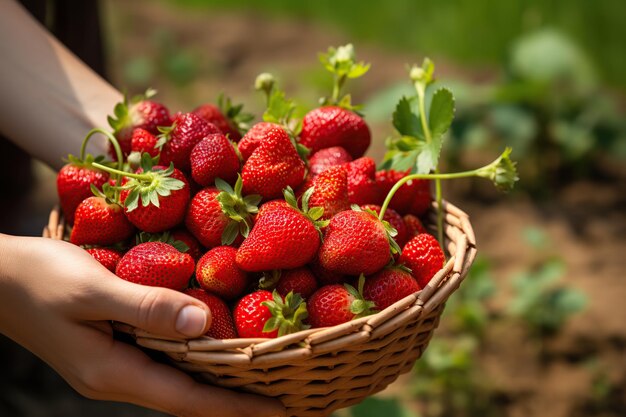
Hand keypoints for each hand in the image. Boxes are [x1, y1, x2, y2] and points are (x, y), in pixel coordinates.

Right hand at [0, 234, 284, 416]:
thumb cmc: (39, 278)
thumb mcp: (94, 288)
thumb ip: (147, 307)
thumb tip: (202, 324)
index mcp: (113, 372)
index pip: (188, 398)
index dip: (235, 406)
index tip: (278, 407)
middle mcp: (117, 377)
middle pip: (186, 395)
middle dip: (233, 398)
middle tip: (281, 392)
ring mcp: (112, 364)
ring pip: (176, 377)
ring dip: (216, 377)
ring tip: (258, 372)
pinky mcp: (111, 346)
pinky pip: (162, 357)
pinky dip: (193, 355)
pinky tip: (210, 342)